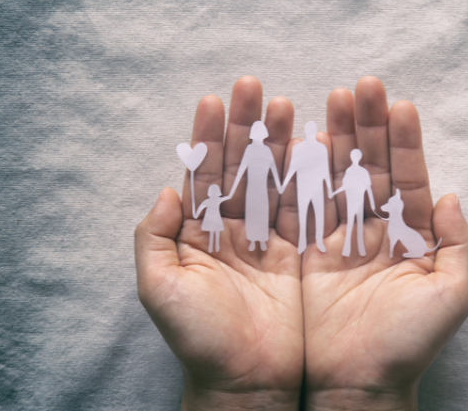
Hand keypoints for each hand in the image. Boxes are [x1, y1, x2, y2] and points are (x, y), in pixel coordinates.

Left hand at [135, 77, 302, 410]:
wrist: (249, 380)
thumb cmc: (200, 339)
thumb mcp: (161, 288)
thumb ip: (155, 237)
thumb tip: (167, 189)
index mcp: (198, 233)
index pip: (203, 174)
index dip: (207, 137)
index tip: (213, 100)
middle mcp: (233, 228)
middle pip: (240, 166)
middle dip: (245, 126)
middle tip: (253, 87)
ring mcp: (268, 237)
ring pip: (273, 179)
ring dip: (277, 141)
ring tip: (286, 104)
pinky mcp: (299, 251)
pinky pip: (304, 207)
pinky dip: (308, 177)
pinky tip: (312, 145)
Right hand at [297, 77, 467, 409]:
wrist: (357, 381)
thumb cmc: (407, 343)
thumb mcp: (450, 296)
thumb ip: (459, 244)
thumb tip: (453, 196)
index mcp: (412, 234)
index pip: (409, 176)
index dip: (405, 141)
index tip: (399, 104)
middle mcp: (376, 228)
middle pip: (371, 166)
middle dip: (368, 126)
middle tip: (363, 86)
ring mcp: (341, 235)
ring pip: (338, 176)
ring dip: (336, 138)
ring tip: (333, 98)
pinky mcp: (308, 249)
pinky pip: (305, 204)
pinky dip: (304, 174)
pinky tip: (305, 142)